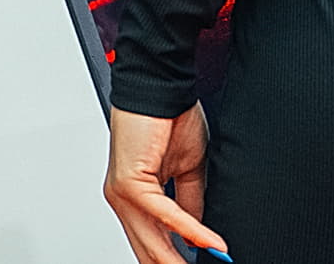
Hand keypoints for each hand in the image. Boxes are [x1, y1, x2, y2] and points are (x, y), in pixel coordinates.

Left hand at [104, 105, 221, 262]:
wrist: (160, 87)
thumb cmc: (168, 120)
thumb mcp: (187, 172)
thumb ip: (188, 205)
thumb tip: (197, 237)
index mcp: (134, 197)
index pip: (152, 242)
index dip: (175, 259)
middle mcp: (123, 198)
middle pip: (149, 249)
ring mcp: (122, 192)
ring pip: (152, 241)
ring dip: (182, 259)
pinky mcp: (130, 181)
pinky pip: (163, 214)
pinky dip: (190, 229)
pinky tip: (211, 242)